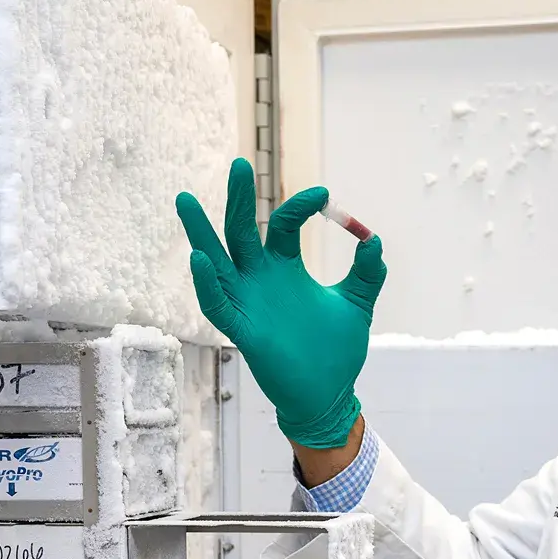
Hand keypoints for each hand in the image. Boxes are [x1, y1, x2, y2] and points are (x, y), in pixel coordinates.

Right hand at [175, 158, 385, 448]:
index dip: (300, 207)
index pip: (284, 225)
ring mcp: (248, 303)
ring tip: (184, 199)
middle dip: (239, 199)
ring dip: (201, 233)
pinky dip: (207, 284)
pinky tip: (200, 259)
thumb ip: (366, 274)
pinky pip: (217, 304)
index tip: (325, 196)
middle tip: (239, 164)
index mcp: (286, 269)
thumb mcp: (357, 305)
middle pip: (242, 232)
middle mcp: (261, 280)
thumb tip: (373, 241)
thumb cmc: (337, 350)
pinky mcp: (242, 330)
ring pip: (217, 262)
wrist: (330, 394)